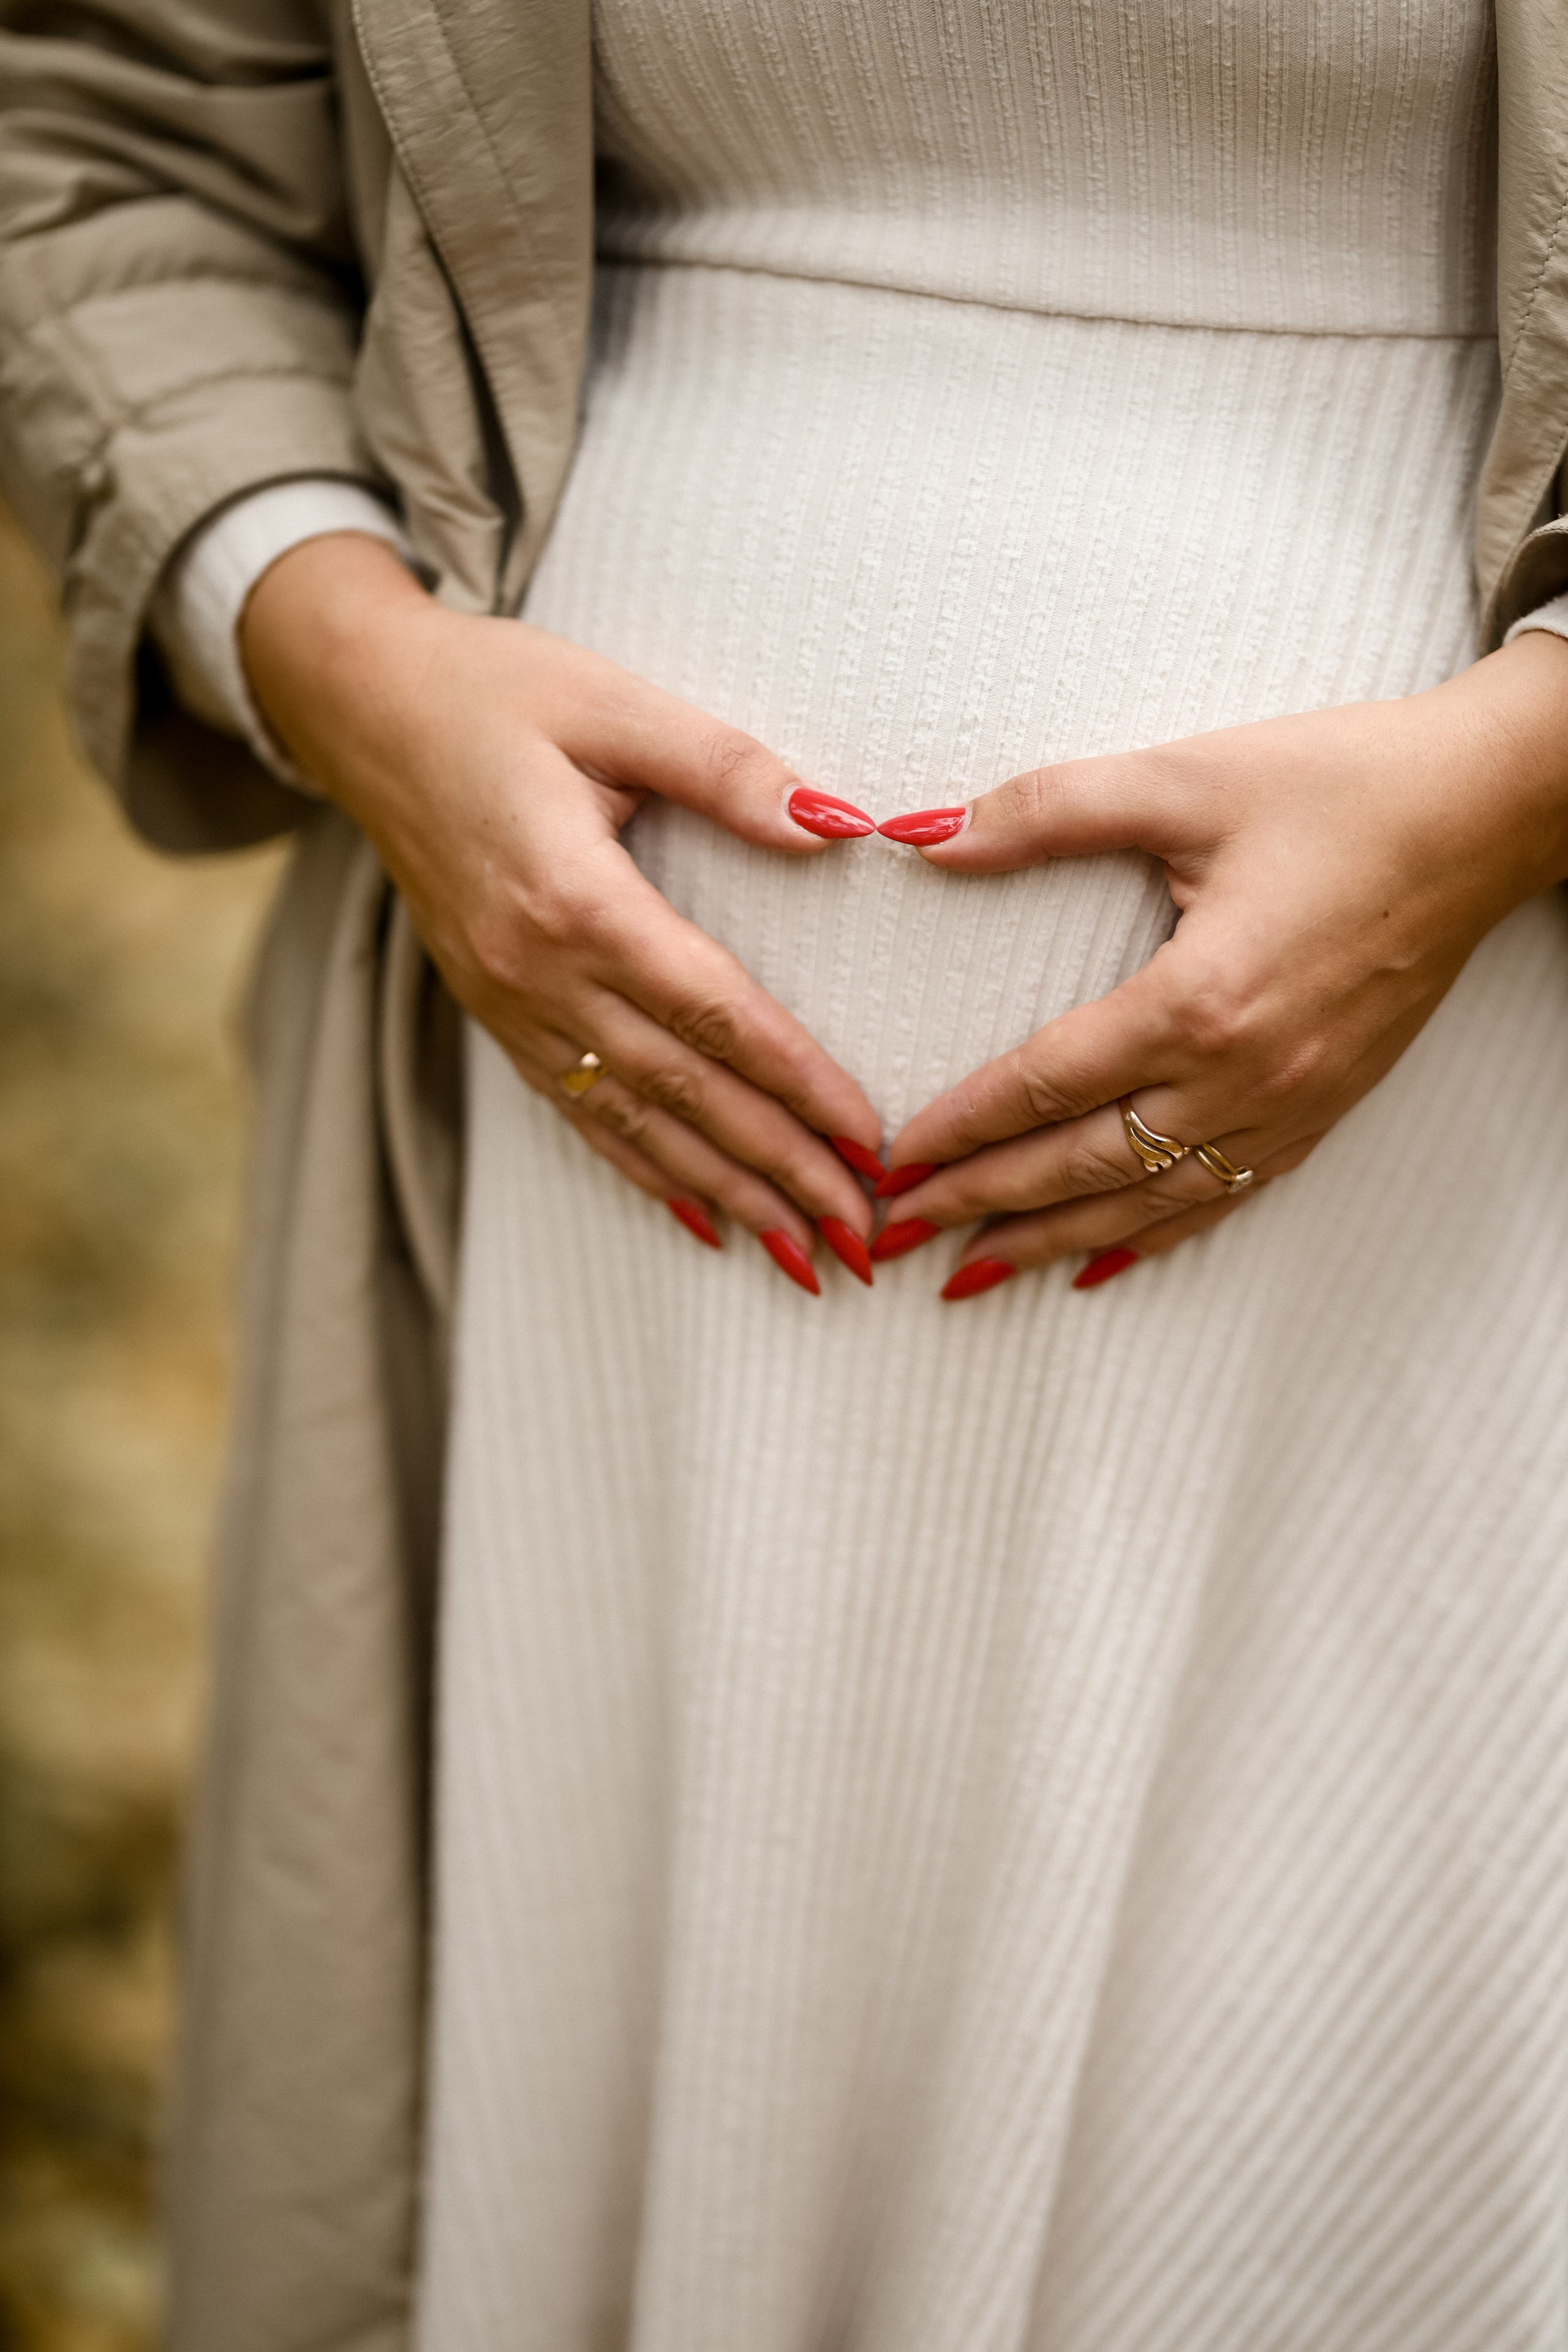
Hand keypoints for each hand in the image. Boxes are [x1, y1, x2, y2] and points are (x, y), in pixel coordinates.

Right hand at [240, 534, 882, 1287]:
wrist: (359, 708)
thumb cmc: (495, 692)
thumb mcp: (614, 704)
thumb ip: (727, 769)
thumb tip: (835, 824)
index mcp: (577, 896)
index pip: (714, 1011)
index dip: (796, 1083)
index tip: (868, 1142)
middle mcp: (538, 972)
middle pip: (685, 1092)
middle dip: (779, 1171)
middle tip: (862, 1238)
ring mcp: (510, 1004)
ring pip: (636, 1124)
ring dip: (724, 1195)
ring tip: (802, 1255)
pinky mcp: (494, 1013)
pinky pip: (581, 1114)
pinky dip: (646, 1173)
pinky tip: (702, 1221)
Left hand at [875, 634, 1567, 1294]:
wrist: (1485, 812)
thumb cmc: (1339, 785)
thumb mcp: (1183, 778)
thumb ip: (1046, 810)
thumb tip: (926, 834)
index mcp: (1196, 999)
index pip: (1044, 1083)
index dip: (960, 1128)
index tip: (892, 1162)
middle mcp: (1241, 1075)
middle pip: (1082, 1165)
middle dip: (980, 1206)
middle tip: (897, 1236)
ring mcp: (1288, 1104)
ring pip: (1147, 1202)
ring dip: (1051, 1241)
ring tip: (973, 1273)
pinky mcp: (1322, 1109)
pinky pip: (1221, 1198)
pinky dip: (1151, 1238)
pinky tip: (1099, 1263)